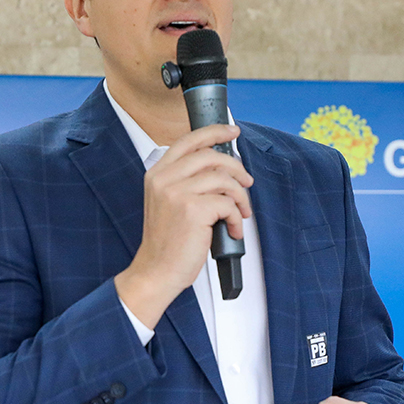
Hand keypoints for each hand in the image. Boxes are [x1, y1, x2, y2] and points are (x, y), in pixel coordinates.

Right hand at [114, 123, 248, 328]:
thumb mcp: (169, 203)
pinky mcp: (192, 209)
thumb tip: (223, 168)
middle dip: (236, 168)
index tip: (232, 132)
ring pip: (223, 179)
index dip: (214, 132)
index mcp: (157, 173)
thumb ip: (187, 181)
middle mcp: (164, 179)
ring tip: (240, 213)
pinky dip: (236, 218)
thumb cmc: (167, 243)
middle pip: (211, 155)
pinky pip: (227, 203)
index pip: (188, 140)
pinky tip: (232, 230)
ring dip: (240, 197)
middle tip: (247, 183)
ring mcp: (177, 192)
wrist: (157, 271)